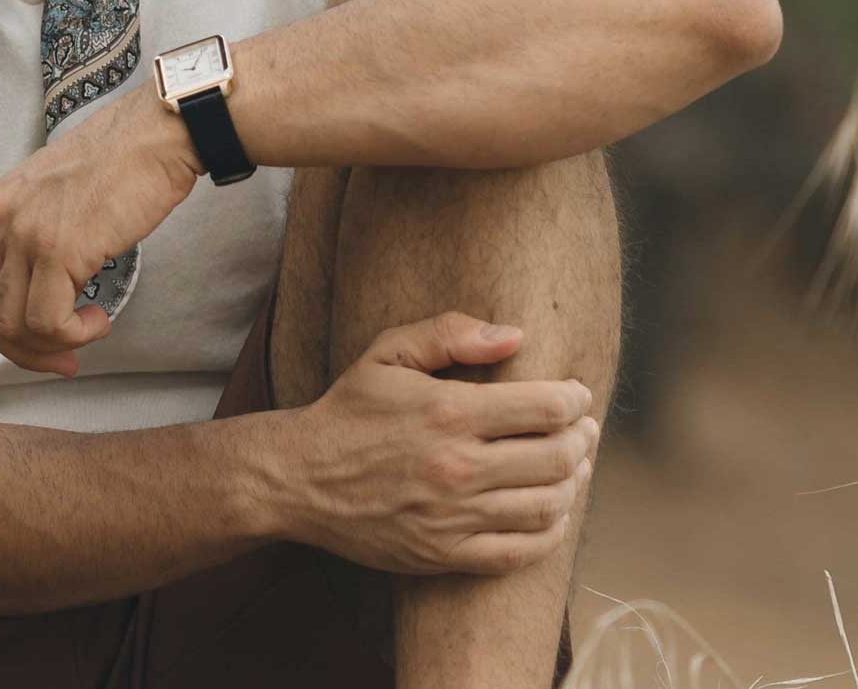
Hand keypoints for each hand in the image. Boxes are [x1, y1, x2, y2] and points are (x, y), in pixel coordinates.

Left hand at [0, 83, 202, 386]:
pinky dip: (75, 335)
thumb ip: (29, 236)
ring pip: (15, 326)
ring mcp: (26, 233)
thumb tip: (30, 298)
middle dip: (22, 353)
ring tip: (90, 330)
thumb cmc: (119, 164)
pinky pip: (49, 322)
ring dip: (54, 346)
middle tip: (63, 360)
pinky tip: (101, 318)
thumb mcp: (52, 195)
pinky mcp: (59, 249)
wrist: (154, 136)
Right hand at [266, 312, 599, 575]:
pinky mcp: (447, 553)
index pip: (544, 408)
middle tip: (584, 429)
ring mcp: (455, 516)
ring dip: (573, 484)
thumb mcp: (387, 353)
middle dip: (582, 439)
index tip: (577, 395)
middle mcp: (458, 467)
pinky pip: (521, 551)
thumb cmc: (349, 410)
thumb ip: (448, 333)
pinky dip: (549, 532)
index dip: (574, 399)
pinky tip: (550, 512)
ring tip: (573, 466)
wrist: (302, 477)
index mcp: (449, 412)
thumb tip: (514, 335)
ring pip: (547, 505)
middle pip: (556, 458)